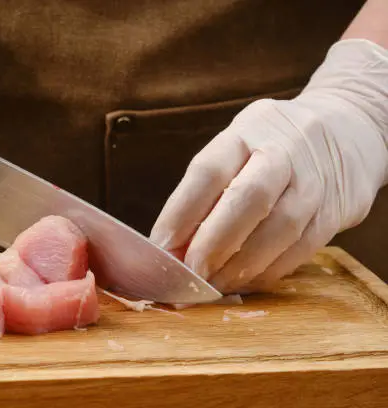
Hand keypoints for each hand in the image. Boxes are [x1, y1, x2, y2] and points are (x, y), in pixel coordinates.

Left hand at [150, 39, 387, 293]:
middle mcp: (284, 151)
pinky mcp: (335, 211)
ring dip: (241, 265)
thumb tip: (172, 247)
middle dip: (212, 243)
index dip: (181, 212)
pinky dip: (268, 271)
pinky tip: (244, 281)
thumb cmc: (270, 147)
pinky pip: (302, 249)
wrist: (347, 132)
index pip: (208, 170)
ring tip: (213, 285)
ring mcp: (314, 181)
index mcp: (246, 131)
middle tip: (189, 274)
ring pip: (279, 228)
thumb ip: (207, 192)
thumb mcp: (237, 148)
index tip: (160, 246)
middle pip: (247, 198)